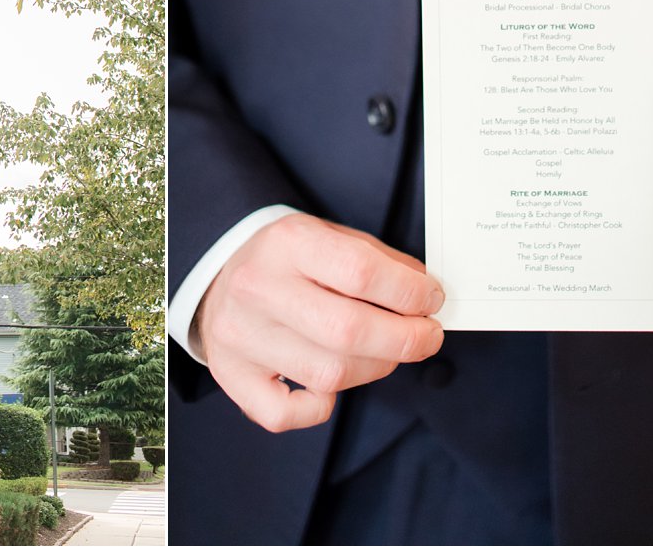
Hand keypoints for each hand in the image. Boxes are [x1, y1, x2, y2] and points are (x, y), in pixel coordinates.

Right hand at [194, 213, 444, 432]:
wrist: (220, 275)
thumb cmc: (290, 261)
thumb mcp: (332, 237)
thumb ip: (381, 264)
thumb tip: (427, 300)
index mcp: (287, 242)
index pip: (361, 271)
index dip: (410, 293)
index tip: (432, 300)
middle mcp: (257, 287)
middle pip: (348, 331)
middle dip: (405, 340)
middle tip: (427, 337)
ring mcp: (240, 335)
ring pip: (328, 375)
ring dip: (375, 369)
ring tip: (385, 353)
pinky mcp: (231, 375)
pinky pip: (284, 414)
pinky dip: (319, 408)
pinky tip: (329, 384)